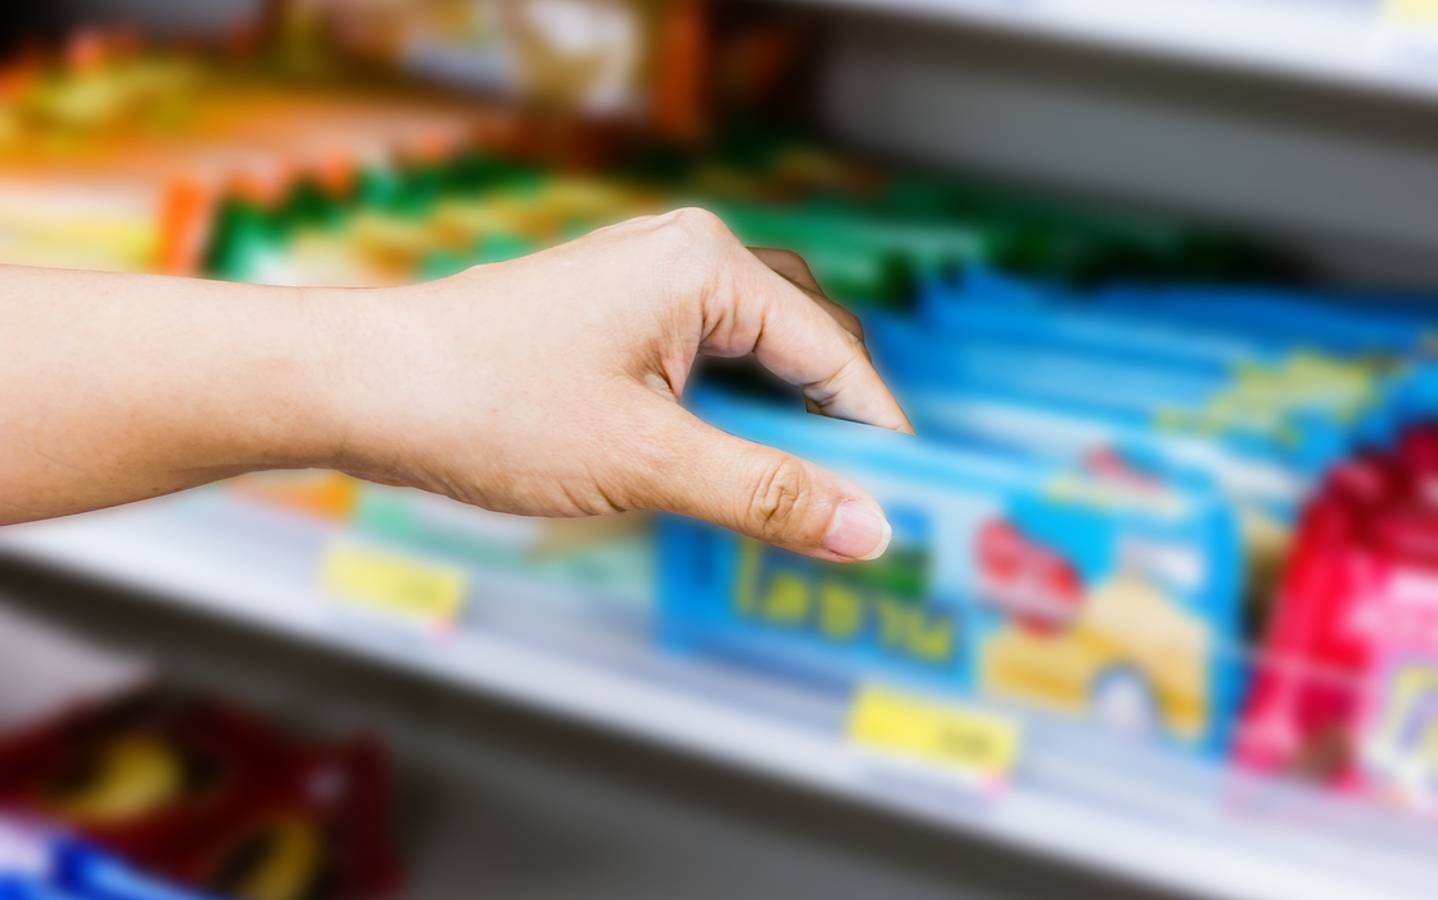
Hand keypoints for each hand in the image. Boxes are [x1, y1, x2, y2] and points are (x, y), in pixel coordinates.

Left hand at [333, 208, 913, 561]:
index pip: (833, 355)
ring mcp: (646, 280)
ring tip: (805, 500)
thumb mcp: (645, 462)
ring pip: (755, 353)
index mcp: (708, 266)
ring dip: (784, 423)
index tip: (912, 505)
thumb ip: (766, 494)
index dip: (878, 435)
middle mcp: (686, 256)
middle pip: (805, 343)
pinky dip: (733, 413)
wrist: (361, 387)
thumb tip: (868, 529)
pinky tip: (731, 469)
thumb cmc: (488, 407)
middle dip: (837, 425)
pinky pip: (705, 359)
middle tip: (861, 508)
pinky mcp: (615, 315)